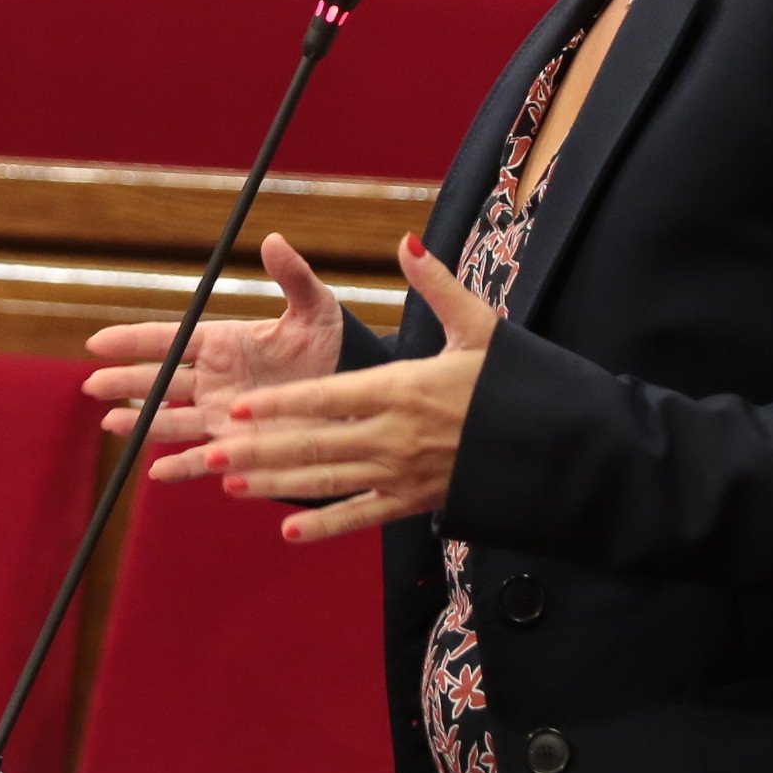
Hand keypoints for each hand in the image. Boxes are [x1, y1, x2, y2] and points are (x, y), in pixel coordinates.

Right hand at [83, 232, 343, 446]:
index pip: (169, 340)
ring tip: (110, 422)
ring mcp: (221, 416)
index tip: (97, 342)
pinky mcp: (238, 449)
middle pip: (158, 382)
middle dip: (124, 382)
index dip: (132, 341)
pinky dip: (181, 468)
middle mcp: (213, 380)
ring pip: (171, 421)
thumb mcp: (314, 308)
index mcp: (222, 343)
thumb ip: (292, 276)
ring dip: (141, 423)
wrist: (352, 394)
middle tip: (92, 384)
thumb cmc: (331, 345)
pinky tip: (157, 473)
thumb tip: (273, 240)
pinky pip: (203, 460)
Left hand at [145, 236, 493, 542]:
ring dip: (275, 484)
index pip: (327, 398)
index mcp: (404, 388)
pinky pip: (363, 516)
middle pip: (314, 445)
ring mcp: (404, 473)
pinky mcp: (417, 502)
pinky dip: (326, 525)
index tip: (236, 406)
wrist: (563, 450)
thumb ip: (437, 285)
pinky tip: (289, 531)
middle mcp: (396, 435)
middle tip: (209, 454)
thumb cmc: (520, 383)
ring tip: (228, 484)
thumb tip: (407, 241)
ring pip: (328, 481)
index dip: (278, 403)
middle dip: (258, 450)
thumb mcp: (481, 327)